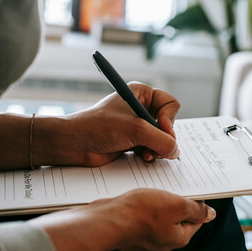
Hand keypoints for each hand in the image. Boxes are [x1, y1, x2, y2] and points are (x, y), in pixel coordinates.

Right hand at [30, 189, 215, 250]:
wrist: (106, 220)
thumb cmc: (139, 213)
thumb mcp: (176, 205)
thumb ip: (196, 210)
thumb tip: (210, 214)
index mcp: (178, 238)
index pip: (196, 219)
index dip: (196, 202)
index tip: (191, 189)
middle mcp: (163, 242)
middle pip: (178, 218)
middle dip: (175, 201)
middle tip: (170, 187)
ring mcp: (146, 238)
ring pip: (160, 216)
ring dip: (159, 202)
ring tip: (152, 191)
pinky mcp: (133, 232)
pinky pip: (144, 217)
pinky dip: (144, 207)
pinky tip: (139, 198)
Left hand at [60, 82, 180, 166]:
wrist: (75, 143)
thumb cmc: (100, 127)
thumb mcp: (136, 130)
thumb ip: (162, 140)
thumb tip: (176, 151)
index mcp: (142, 93)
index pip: (171, 104)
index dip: (170, 119)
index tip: (163, 130)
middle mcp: (141, 107)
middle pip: (168, 123)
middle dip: (163, 137)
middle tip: (156, 147)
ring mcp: (137, 125)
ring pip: (161, 137)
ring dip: (157, 148)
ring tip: (147, 154)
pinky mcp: (133, 140)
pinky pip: (152, 147)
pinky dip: (150, 153)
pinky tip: (142, 157)